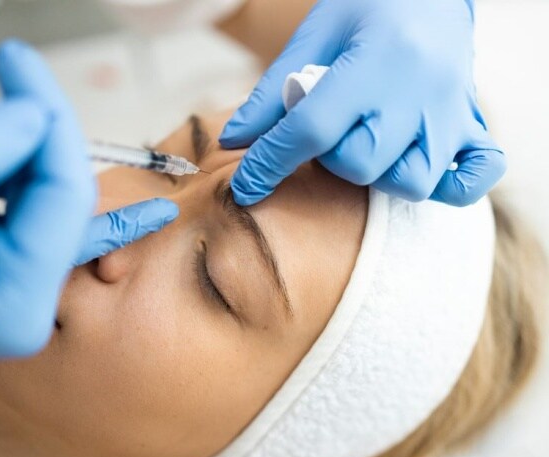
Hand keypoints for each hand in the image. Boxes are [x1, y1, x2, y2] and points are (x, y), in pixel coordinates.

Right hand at [0, 40, 177, 358]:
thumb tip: (34, 118)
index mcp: (13, 307)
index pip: (67, 195)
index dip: (48, 124)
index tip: (21, 69)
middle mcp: (23, 313)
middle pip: (60, 197)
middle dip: (27, 135)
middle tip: (1, 82)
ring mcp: (13, 296)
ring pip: (41, 200)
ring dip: (7, 149)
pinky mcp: (3, 277)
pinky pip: (43, 225)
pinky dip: (34, 185)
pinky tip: (60, 167)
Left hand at [222, 0, 504, 206]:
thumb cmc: (366, 10)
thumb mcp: (313, 37)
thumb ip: (270, 93)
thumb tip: (233, 141)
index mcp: (372, 64)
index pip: (311, 130)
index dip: (269, 163)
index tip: (244, 186)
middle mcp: (416, 94)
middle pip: (361, 164)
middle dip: (329, 161)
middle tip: (329, 136)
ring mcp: (450, 114)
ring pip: (410, 181)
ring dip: (378, 175)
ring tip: (370, 145)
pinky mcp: (472, 126)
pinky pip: (475, 177)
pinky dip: (451, 187)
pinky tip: (418, 166)